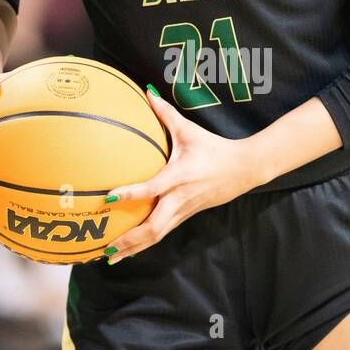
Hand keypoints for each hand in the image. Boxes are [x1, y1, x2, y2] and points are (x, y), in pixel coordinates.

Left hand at [101, 86, 255, 262]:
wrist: (244, 169)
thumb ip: (166, 113)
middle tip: (105, 246)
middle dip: (129, 239)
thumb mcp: (189, 130)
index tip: (109, 199)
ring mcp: (184, 210)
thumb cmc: (214, 148)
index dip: (131, 194)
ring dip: (134, 248)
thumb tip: (147, 92)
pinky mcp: (186, 216)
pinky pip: (163, 233)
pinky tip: (129, 251)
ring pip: (157, 235)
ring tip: (110, 257)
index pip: (152, 188)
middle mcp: (180, 198)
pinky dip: (145, 243)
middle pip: (154, 226)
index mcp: (179, 176)